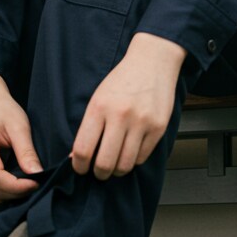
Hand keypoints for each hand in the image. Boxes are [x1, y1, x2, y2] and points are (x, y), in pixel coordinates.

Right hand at [0, 71, 42, 202]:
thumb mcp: (20, 126)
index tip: (36, 182)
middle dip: (16, 192)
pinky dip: (6, 188)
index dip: (16, 186)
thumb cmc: (3, 110)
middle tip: (37, 183)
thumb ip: (26, 151)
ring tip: (30, 182)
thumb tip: (37, 174)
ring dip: (12, 193)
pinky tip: (19, 180)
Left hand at [71, 33, 186, 179]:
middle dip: (99, 174)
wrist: (152, 62)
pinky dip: (134, 160)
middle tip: (98, 172)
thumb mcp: (98, 98)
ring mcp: (142, 123)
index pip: (83, 149)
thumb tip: (78, 156)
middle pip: (105, 163)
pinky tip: (130, 152)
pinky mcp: (158, 128)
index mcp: (99, 107)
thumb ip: (89, 127)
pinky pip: (142, 157)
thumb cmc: (122, 80)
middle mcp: (120, 116)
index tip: (80, 168)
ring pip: (125, 165)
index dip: (78, 166)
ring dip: (117, 170)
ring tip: (115, 165)